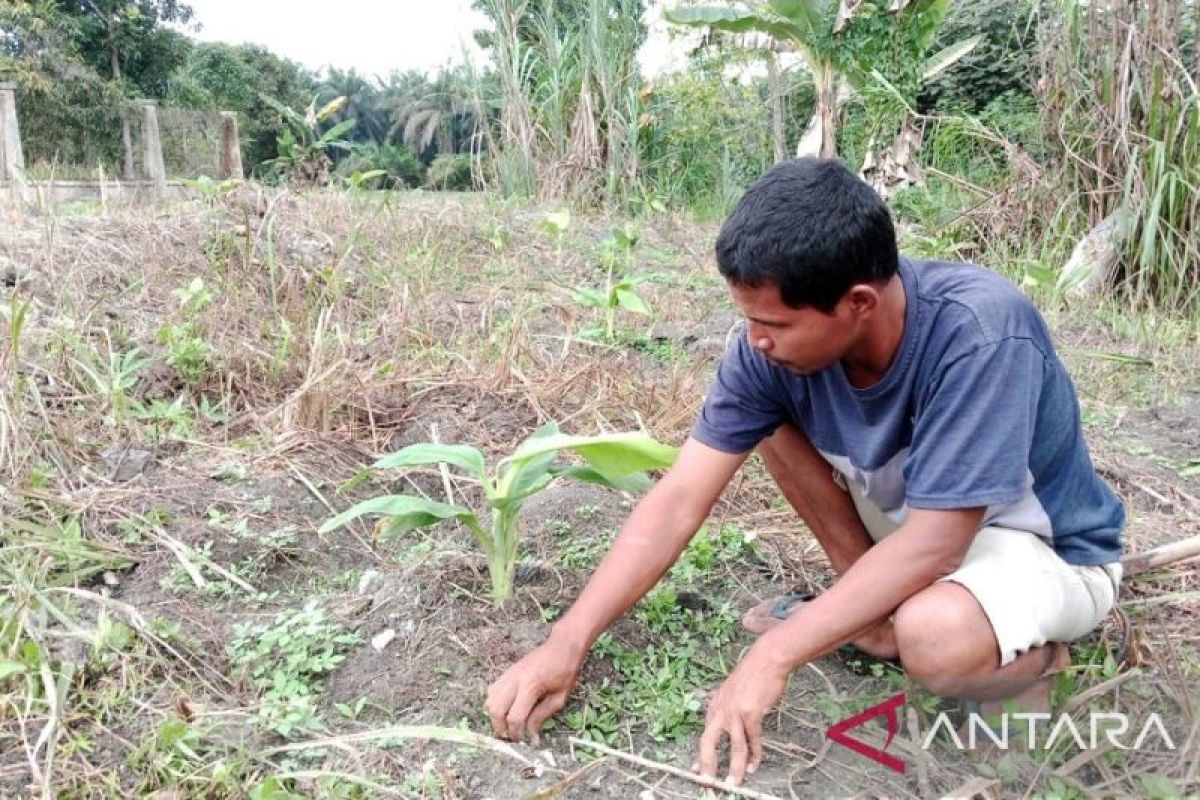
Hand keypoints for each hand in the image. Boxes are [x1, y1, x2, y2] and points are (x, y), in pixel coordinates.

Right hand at [486, 638, 582, 743]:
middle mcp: (515, 679)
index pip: (515, 717)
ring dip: (495, 716)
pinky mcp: (507, 672)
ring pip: (490, 700)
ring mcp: (508, 674)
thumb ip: (542, 716)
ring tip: (508, 724)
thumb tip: (531, 736)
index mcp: (531, 686)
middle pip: (496, 709)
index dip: (517, 733)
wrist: (562, 646)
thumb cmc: (566, 671)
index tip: (523, 741)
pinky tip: (507, 709)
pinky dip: (495, 703)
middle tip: (511, 736)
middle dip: (500, 727)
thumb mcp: (559, 697)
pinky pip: (493, 690)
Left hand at [695, 649, 789, 784]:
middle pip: (709, 743)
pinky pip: (752, 740)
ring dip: (735, 768)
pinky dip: (755, 755)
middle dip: (707, 765)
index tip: (697, 771)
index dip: (700, 756)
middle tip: (708, 783)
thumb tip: (725, 728)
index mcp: (714, 706)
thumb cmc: (751, 676)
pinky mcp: (751, 714)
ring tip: (735, 782)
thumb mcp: (731, 692)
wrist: (765, 660)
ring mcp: (735, 712)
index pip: (704, 735)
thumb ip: (725, 710)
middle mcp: (720, 710)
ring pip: (734, 747)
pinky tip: (754, 765)